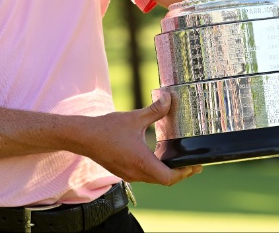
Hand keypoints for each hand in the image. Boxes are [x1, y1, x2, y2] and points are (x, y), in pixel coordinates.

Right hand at [75, 94, 201, 185]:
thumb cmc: (107, 129)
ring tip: (177, 159)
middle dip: (180, 173)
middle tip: (191, 163)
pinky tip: (156, 155)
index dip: (185, 173)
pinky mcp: (123, 171)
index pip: (169, 178)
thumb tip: (169, 98)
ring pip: (154, 179)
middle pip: (164, 180)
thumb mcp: (134, 118)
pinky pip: (144, 175)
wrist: (83, 137)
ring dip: (166, 171)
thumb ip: (154, 110)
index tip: (195, 166)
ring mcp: (128, 174)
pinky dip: (154, 169)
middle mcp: (136, 173)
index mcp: (142, 162)